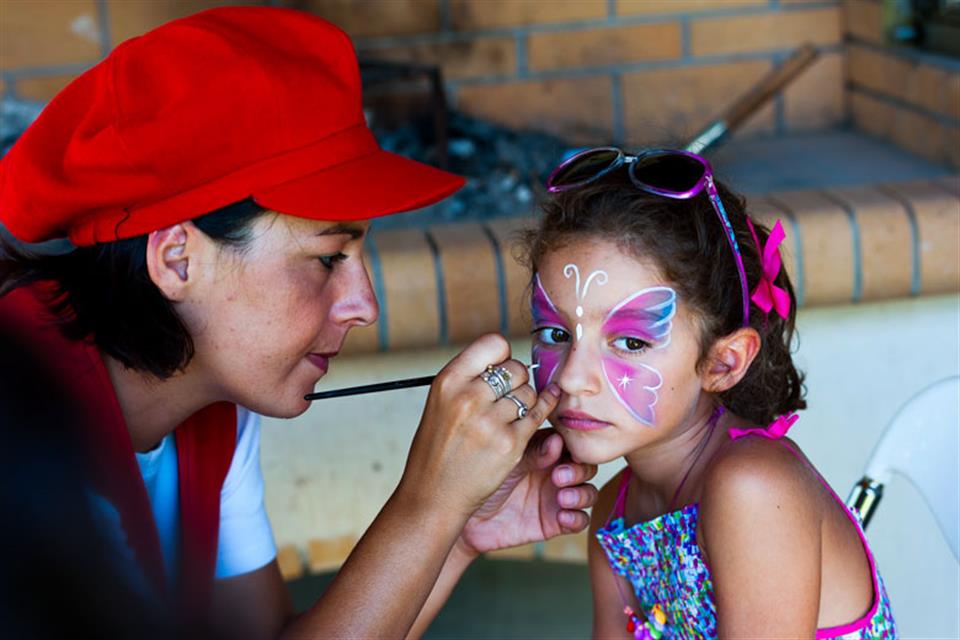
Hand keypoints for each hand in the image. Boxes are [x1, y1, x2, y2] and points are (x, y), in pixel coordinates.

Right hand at [396, 334, 562, 520]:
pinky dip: (544, 408)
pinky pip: (539, 414)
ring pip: (529, 393)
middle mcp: (469, 397)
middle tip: (508, 395)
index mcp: (448, 381)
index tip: (500, 368)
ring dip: (526, 401)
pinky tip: (545, 404)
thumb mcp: (439, 403)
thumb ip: (468, 379)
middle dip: (517, 379)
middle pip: (516, 368)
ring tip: (510, 415)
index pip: (494, 343)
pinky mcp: (510, 444)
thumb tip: (505, 359)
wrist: (433, 495)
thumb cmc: (437, 449)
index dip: (502, 355)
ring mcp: (491, 421)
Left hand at [457, 429, 597, 555]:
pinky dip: (576, 518)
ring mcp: (557, 497)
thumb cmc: (479, 479)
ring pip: (589, 492)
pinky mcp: (555, 522)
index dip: (572, 445)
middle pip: (586, 466)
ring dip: (581, 494)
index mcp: (545, 450)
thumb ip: (533, 451)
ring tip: (562, 498)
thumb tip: (558, 440)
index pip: (571, 443)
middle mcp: (555, 471)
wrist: (464, 515)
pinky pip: (579, 520)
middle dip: (578, 470)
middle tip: (559, 476)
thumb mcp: (506, 461)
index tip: (561, 448)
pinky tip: (561, 516)